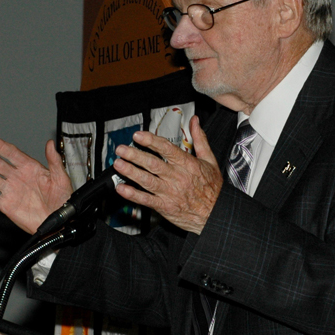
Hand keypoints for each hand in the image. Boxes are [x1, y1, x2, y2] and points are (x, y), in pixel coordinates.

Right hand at [0, 139, 72, 233]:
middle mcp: (18, 177)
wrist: (61, 221)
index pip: (12, 154)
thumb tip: (50, 143)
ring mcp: (12, 191)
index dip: (0, 147)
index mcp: (31, 168)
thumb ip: (54, 160)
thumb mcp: (61, 177)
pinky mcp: (7, 205)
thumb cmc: (63, 199)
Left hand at [113, 115, 222, 234]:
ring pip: (147, 181)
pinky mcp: (165, 206)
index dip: (150, 141)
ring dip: (131, 172)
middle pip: (153, 163)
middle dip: (135, 155)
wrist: (216, 214)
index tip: (138, 135)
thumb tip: (195, 121)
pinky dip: (133, 194)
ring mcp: (170, 192)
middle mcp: (177, 177)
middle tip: (121, 148)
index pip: (166, 148)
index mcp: (187, 164)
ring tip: (118, 164)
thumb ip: (200, 139)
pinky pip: (146, 200)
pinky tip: (121, 188)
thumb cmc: (212, 188)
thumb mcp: (210, 160)